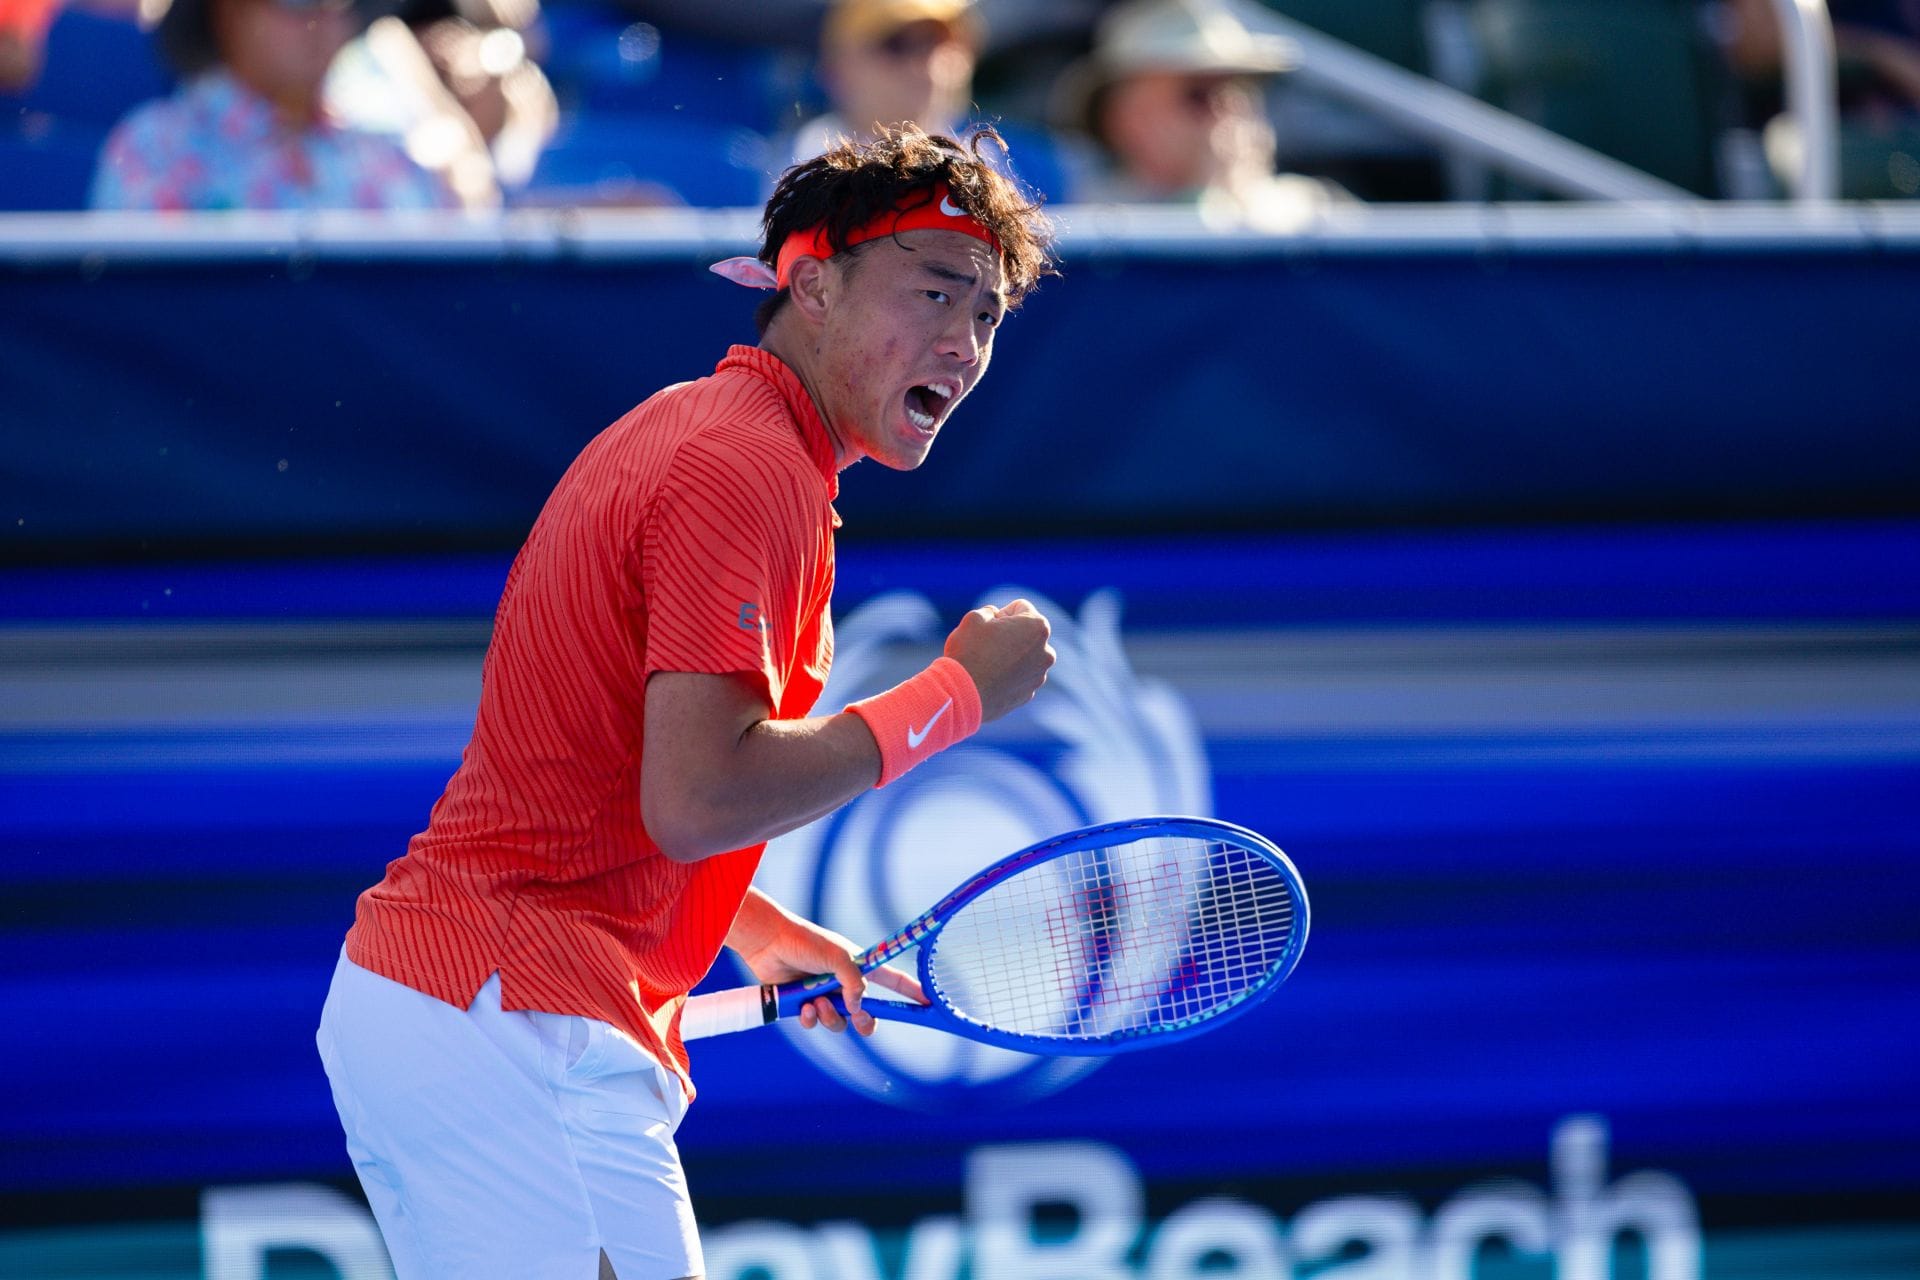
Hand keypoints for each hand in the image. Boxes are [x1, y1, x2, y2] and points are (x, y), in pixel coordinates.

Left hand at [732, 912, 924, 1035]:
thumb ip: (854, 983)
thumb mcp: (838, 958)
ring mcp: (824, 994)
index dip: (911, 992)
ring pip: (839, 1022)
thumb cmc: (805, 941)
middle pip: (866, 1014)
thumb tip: (857, 1008)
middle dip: (865, 1021)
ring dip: (831, 1016)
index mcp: (859, 967)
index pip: (893, 981)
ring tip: (818, 1002)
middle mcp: (844, 983)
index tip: (928, 1003)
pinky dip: (811, 1018)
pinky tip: (804, 1006)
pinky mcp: (803, 1004)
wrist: (768, 943)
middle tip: (858, 1018)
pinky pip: (815, 1023)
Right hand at [944, 599, 1054, 722]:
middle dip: (1009, 635)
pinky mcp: (1028, 694)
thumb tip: (996, 619)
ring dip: (1009, 656)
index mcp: (1038, 627)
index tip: (988, 628)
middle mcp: (1046, 652)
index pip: (1020, 608)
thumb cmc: (969, 652)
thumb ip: (990, 612)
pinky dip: (1007, 676)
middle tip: (986, 645)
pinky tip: (989, 680)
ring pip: (1023, 657)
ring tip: (986, 664)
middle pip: (1025, 633)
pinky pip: (1018, 677)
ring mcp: (1039, 676)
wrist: (961, 695)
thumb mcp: (974, 618)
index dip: (999, 614)